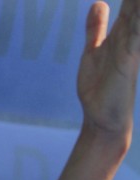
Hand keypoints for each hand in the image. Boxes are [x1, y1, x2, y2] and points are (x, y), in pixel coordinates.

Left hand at [77, 0, 139, 140]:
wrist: (102, 118)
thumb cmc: (100, 87)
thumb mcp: (95, 50)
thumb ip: (97, 28)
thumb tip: (98, 3)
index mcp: (126, 29)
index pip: (132, 0)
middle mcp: (134, 33)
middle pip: (137, 4)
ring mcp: (133, 44)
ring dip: (138, 3)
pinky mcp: (129, 57)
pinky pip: (136, 33)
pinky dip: (139, 18)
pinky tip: (135, 7)